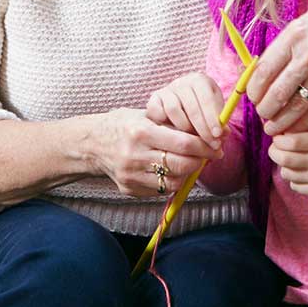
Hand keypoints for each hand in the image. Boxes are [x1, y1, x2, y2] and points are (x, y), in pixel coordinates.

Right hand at [90, 108, 218, 197]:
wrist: (90, 144)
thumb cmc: (122, 125)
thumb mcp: (145, 116)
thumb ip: (172, 126)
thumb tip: (206, 135)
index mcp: (140, 131)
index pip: (183, 144)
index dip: (205, 147)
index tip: (216, 147)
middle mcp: (134, 155)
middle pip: (181, 165)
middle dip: (201, 161)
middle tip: (210, 156)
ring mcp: (131, 175)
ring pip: (174, 182)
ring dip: (188, 174)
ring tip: (191, 163)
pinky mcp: (129, 189)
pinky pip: (161, 190)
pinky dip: (172, 181)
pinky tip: (172, 171)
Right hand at [145, 73, 225, 150]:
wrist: (181, 105)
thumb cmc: (202, 110)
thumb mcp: (214, 112)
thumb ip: (219, 122)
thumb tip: (223, 134)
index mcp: (199, 80)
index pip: (207, 100)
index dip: (213, 119)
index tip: (218, 136)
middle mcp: (181, 83)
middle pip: (191, 107)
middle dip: (203, 130)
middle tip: (210, 146)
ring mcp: (165, 91)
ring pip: (173, 111)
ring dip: (185, 129)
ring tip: (194, 140)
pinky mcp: (152, 101)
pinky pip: (157, 114)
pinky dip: (166, 124)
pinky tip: (174, 133)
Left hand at [249, 0, 307, 134]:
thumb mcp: (298, 27)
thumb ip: (278, 51)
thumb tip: (254, 75)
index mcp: (292, 37)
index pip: (263, 72)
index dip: (253, 91)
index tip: (253, 98)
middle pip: (277, 93)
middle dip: (265, 110)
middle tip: (263, 115)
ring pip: (296, 106)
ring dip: (281, 121)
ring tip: (273, 128)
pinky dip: (303, 122)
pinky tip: (294, 126)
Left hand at [267, 127, 307, 197]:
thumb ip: (304, 131)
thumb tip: (278, 133)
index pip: (291, 141)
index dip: (278, 140)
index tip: (277, 138)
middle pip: (284, 159)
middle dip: (274, 153)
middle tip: (275, 149)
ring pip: (287, 173)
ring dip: (284, 166)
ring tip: (292, 161)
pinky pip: (294, 186)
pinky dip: (293, 179)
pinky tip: (302, 172)